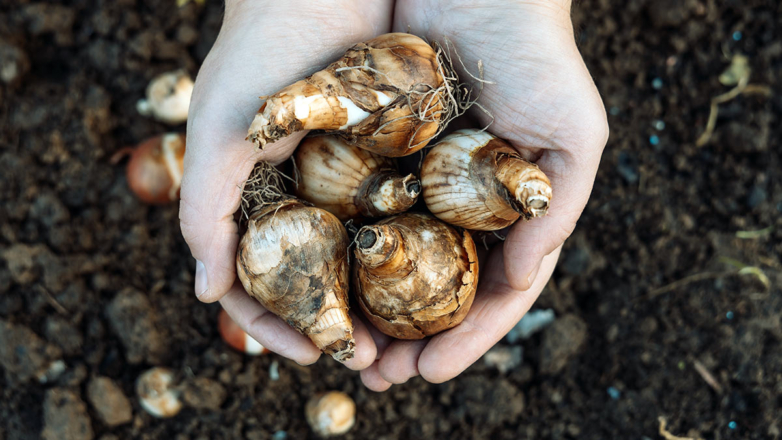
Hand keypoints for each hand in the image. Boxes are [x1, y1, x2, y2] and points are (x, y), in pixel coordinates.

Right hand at [179, 0, 392, 369]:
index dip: (276, 325)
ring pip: (359, 256)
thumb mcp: (220, 132)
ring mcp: (343, 178)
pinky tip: (432, 278)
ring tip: (406, 337)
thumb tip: (206, 295)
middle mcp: (298, 195)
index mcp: (251, 197)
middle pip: (315, 279)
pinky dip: (407, 250)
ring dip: (377, 302)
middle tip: (371, 363)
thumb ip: (205, 210)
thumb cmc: (260, 52)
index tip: (311, 355)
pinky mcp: (386, 155)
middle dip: (337, 325)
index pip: (256, 281)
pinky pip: (397, 214)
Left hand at [360, 0, 607, 389]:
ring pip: (392, 262)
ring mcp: (418, 184)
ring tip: (347, 353)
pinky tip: (326, 285)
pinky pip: (358, 211)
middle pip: (433, 289)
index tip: (430, 371)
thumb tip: (522, 279)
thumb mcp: (573, 137)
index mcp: (508, 212)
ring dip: (371, 312)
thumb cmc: (539, 57)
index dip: (464, 337)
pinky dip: (346, 254)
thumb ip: (556, 212)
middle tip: (377, 377)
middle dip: (409, 338)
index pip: (488, 291)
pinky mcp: (377, 155)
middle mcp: (461, 206)